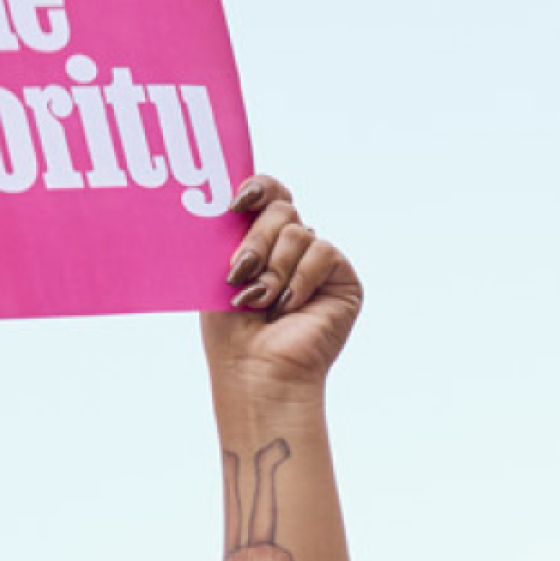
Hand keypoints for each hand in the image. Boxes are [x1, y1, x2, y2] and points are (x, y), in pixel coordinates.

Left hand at [204, 174, 361, 391]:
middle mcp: (290, 249)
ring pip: (298, 231)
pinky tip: (288, 307)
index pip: (267, 195)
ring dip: (273, 269)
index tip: (236, 202)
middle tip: (239, 273)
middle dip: (255, 240)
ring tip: (261, 303)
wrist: (256, 372)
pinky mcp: (341, 279)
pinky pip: (321, 252)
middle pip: (280, 208)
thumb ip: (229, 236)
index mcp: (261, 243)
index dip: (257, 188)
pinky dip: (300, 279)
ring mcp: (316, 263)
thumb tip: (231, 201)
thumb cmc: (232, 335)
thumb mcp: (218, 278)